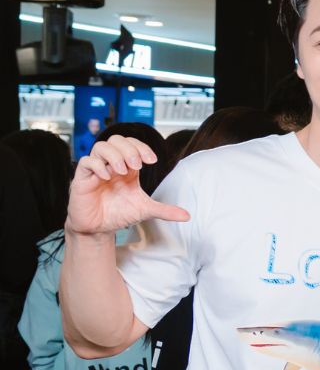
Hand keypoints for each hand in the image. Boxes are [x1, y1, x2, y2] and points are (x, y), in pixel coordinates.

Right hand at [66, 135, 189, 235]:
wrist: (98, 229)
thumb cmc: (117, 214)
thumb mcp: (144, 210)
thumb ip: (165, 210)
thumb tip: (187, 215)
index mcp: (126, 167)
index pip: (132, 144)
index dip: (142, 147)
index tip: (152, 160)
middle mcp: (111, 165)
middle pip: (117, 140)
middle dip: (130, 149)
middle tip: (137, 165)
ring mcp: (96, 170)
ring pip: (100, 147)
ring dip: (114, 155)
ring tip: (122, 171)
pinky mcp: (81, 179)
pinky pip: (85, 162)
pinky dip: (97, 165)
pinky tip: (106, 177)